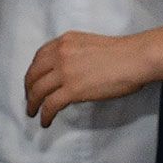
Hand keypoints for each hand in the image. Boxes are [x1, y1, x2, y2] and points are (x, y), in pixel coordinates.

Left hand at [24, 30, 152, 124]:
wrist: (133, 58)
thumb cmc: (120, 53)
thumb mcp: (89, 44)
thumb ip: (74, 53)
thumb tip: (69, 71)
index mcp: (65, 41)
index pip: (39, 57)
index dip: (33, 72)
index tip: (33, 82)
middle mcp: (60, 54)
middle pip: (34, 74)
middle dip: (29, 89)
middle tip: (30, 99)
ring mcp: (65, 71)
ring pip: (38, 90)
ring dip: (32, 104)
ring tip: (33, 113)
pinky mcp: (72, 89)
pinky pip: (50, 105)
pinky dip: (44, 115)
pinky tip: (45, 121)